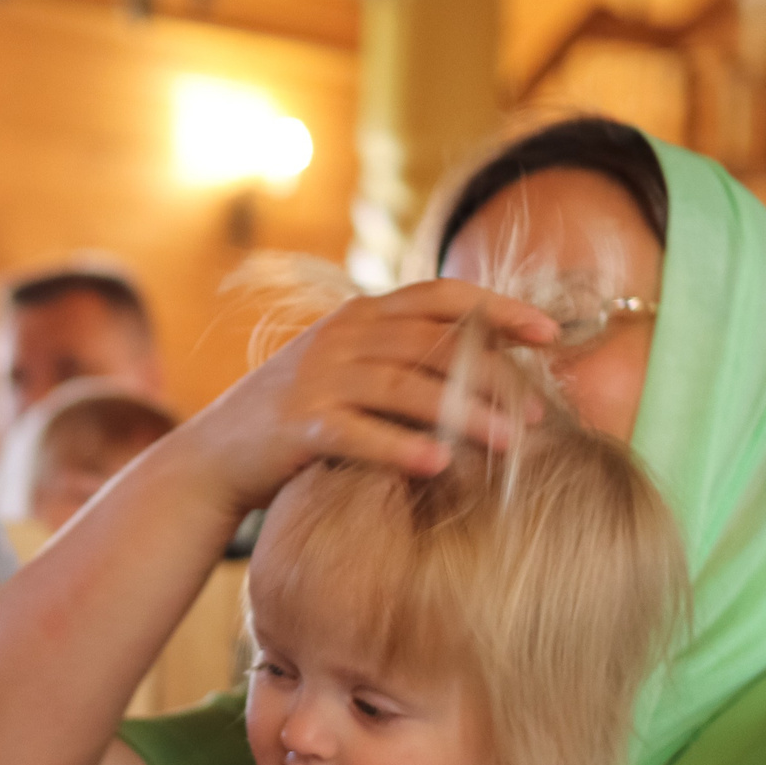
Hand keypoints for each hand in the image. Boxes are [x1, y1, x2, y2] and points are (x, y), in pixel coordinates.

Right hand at [180, 279, 558, 523]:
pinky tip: (440, 467)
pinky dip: (402, 449)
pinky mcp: (298, 425)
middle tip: (537, 414)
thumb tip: (489, 368)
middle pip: (435, 344)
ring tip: (510, 445)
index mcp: (359, 315)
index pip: (442, 296)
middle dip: (495, 375)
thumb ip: (402, 359)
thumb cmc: (297, 422)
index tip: (551, 335)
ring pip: (407, 387)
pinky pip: (360, 434)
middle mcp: (341, 337)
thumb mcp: (348, 372)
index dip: (500, 309)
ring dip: (465, 415)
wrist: (214, 458)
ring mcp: (317, 378)